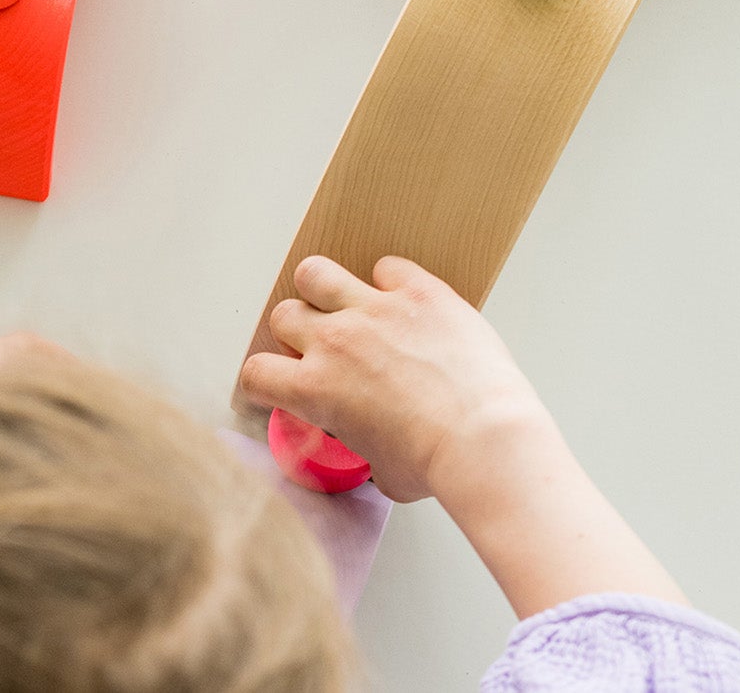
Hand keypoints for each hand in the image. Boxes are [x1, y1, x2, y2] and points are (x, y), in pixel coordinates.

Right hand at [238, 254, 546, 502]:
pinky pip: (387, 266)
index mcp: (316, 389)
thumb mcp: (382, 473)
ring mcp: (375, 309)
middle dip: (298, 331)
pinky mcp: (417, 291)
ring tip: (345, 303)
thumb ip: (364, 451)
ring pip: (316, 272)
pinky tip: (406, 301)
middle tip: (323, 345)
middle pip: (284, 314)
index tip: (280, 383)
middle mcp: (335, 341)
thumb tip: (374, 455)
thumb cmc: (437, 462)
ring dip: (325, 287)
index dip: (264, 380)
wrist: (483, 437)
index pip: (256, 372)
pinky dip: (392, 280)